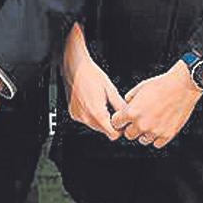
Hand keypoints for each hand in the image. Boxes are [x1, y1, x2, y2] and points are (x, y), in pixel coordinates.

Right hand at [61, 24, 123, 139]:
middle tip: (111, 107)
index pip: (113, 134)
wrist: (75, 67)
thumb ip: (120, 106)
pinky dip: (91, 114)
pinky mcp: (74, 114)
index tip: (121, 120)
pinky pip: (86, 120)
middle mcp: (86, 117)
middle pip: (104, 131)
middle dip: (110, 122)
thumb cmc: (91, 74)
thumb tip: (129, 115)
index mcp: (97, 113)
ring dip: (101, 118)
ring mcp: (78, 116)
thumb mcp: (111, 89)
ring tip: (101, 102)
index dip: (119, 128)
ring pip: (95, 126)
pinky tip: (93, 102)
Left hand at [111, 61, 201, 148]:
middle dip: (131, 127)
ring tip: (152, 120)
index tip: (125, 116)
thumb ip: (129, 99)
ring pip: (142, 140)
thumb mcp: (140, 88)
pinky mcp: (167, 135)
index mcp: (131, 112)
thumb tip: (125, 106)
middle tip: (140, 118)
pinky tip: (160, 125)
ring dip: (145, 132)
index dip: (119, 119)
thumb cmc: (161, 84)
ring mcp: (154, 131)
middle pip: (128, 134)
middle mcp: (141, 124)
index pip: (115, 124)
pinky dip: (157, 136)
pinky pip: (156, 143)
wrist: (182, 86)